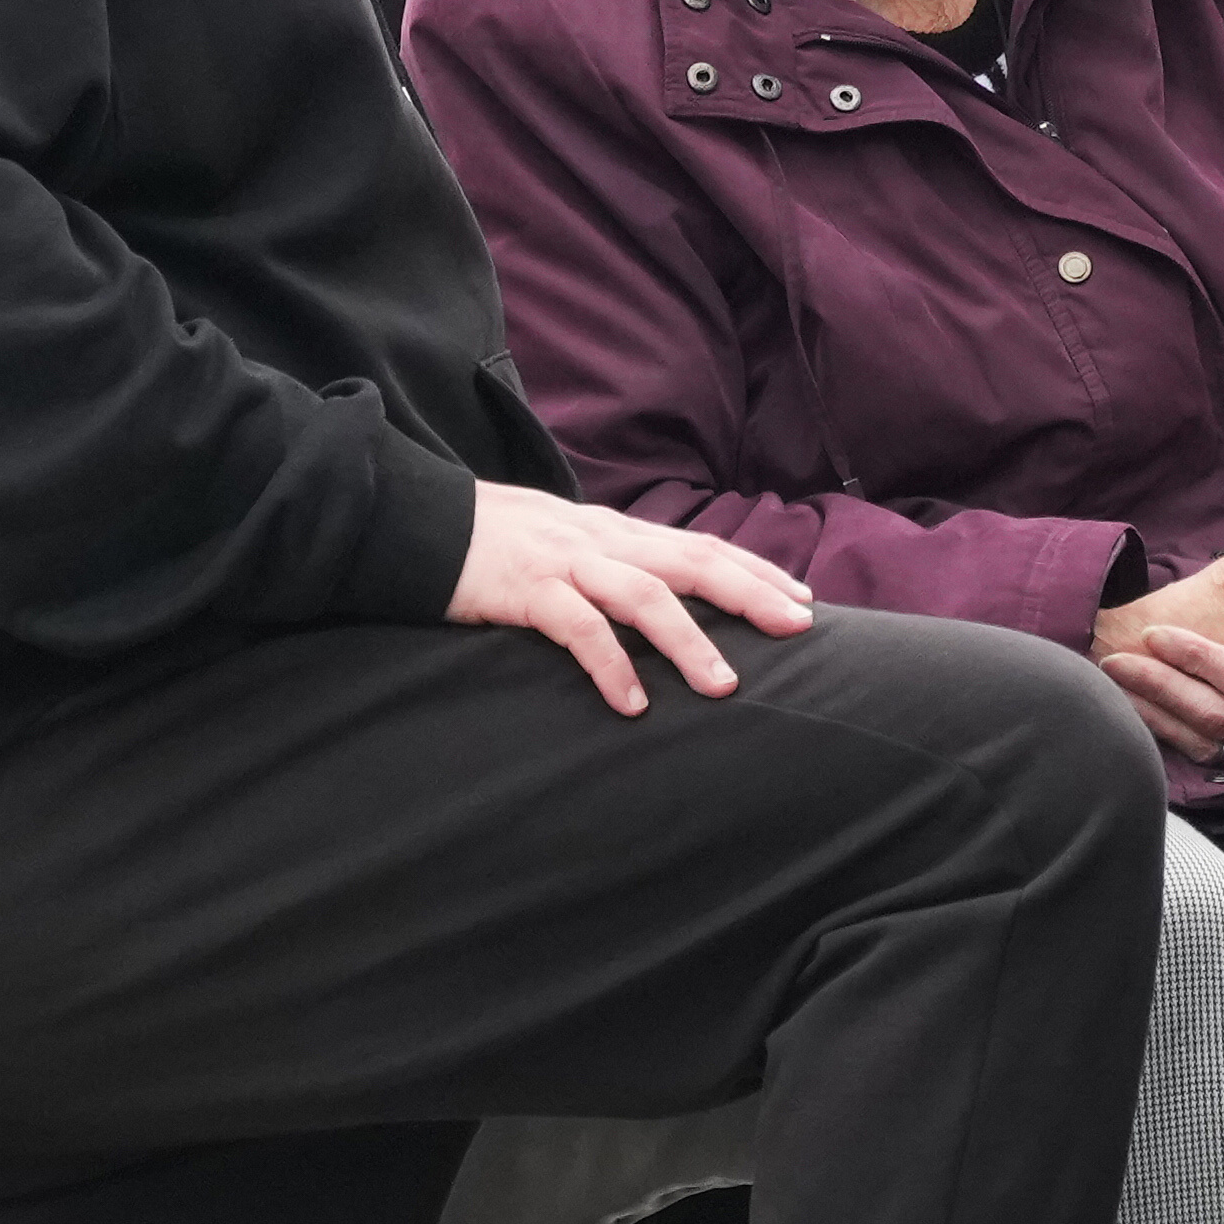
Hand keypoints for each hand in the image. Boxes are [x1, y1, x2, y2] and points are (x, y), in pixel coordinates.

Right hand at [448, 480, 812, 715]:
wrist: (420, 520)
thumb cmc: (497, 539)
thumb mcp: (568, 543)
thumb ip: (613, 562)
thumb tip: (660, 593)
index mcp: (617, 531)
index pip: (702, 546)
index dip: (755, 570)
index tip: (803, 599)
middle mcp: (602, 540)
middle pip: (692, 562)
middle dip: (751, 594)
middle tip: (799, 629)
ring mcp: (566, 563)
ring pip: (644, 596)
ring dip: (689, 641)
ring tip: (725, 685)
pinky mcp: (527, 591)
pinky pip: (578, 628)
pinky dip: (610, 664)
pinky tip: (633, 703)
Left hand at [1115, 601, 1223, 764]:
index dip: (1203, 655)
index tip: (1159, 633)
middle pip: (1221, 707)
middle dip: (1168, 676)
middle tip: (1125, 646)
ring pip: (1210, 730)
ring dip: (1159, 701)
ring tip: (1118, 670)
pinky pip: (1206, 750)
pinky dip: (1168, 727)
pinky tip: (1138, 704)